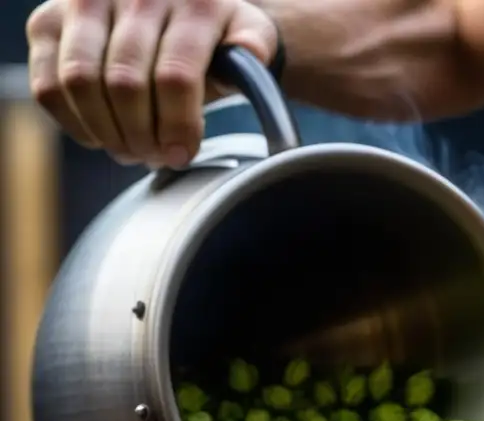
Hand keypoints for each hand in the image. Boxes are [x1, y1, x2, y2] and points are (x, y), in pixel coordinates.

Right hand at [26, 0, 277, 168]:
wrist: (177, 10)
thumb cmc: (214, 36)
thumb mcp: (247, 37)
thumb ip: (253, 47)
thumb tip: (248, 55)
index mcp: (190, 0)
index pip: (177, 74)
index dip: (179, 126)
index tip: (183, 154)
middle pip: (126, 83)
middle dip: (143, 136)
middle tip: (158, 157)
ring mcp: (82, 4)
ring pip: (80, 82)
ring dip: (107, 133)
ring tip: (132, 150)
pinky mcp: (47, 22)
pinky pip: (48, 85)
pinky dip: (74, 123)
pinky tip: (103, 136)